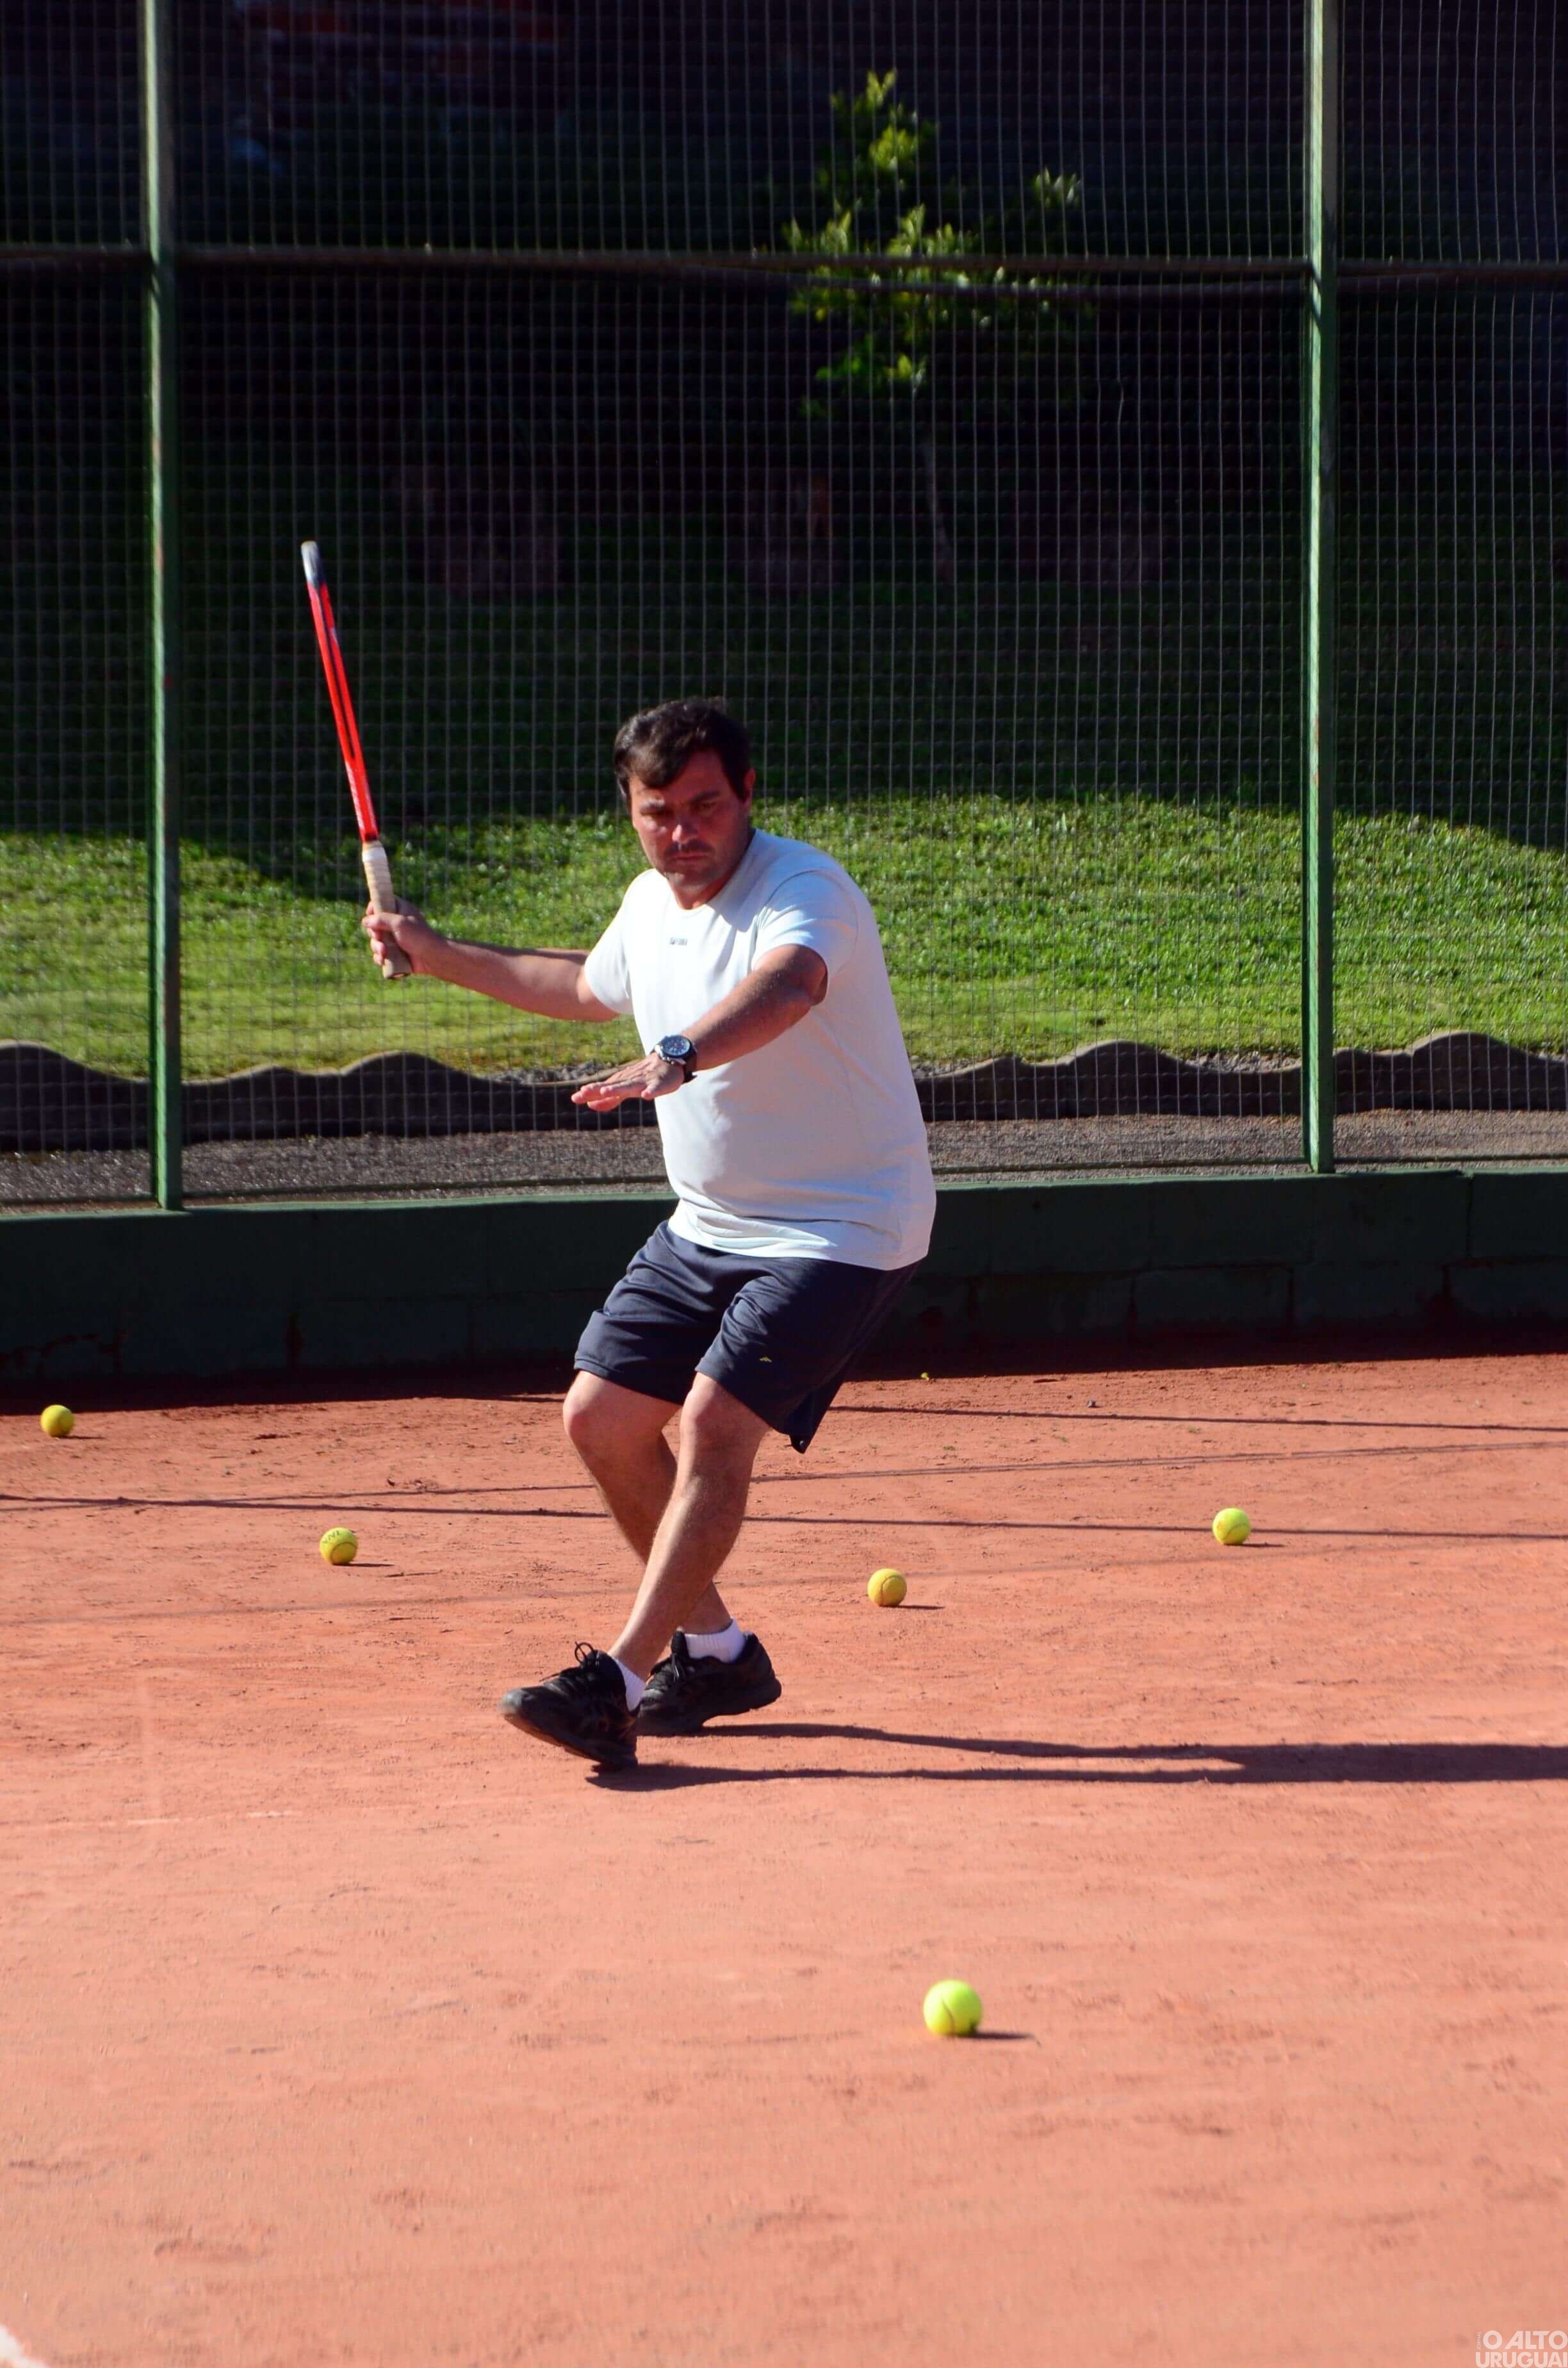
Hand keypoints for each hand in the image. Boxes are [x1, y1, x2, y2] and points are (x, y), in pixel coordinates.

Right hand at [363, 897, 439, 976]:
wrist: (432, 957)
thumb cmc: (418, 936)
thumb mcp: (399, 923)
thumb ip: (381, 919)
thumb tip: (365, 920)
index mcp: (400, 910)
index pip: (381, 903)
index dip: (373, 908)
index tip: (370, 915)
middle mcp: (395, 923)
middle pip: (374, 924)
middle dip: (374, 933)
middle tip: (379, 937)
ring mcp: (394, 939)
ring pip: (376, 941)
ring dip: (376, 947)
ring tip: (384, 953)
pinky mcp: (394, 953)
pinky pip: (380, 954)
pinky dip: (379, 957)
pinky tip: (383, 960)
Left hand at [570, 1052, 687, 1111]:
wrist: (668, 1062)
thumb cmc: (643, 1077)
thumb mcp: (625, 1089)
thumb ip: (609, 1099)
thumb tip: (589, 1105)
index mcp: (621, 1083)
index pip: (602, 1088)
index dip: (589, 1093)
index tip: (575, 1098)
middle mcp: (629, 1081)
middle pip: (612, 1086)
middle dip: (597, 1089)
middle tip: (583, 1092)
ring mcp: (644, 1081)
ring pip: (630, 1086)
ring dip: (617, 1089)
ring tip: (604, 1091)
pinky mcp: (659, 1083)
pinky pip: (655, 1088)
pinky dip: (651, 1091)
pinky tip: (646, 1096)